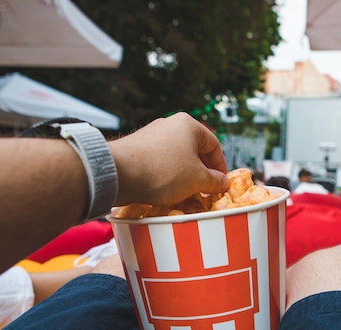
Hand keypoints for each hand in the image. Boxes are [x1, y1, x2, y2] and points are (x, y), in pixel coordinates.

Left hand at [110, 112, 229, 206]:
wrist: (118, 174)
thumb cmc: (163, 172)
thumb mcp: (198, 180)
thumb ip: (215, 181)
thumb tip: (222, 182)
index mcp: (188, 125)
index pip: (213, 145)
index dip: (221, 167)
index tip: (221, 184)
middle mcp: (169, 124)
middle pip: (194, 150)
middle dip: (202, 172)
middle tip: (205, 190)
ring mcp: (150, 135)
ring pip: (176, 157)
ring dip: (184, 175)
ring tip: (185, 193)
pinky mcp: (136, 148)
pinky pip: (159, 162)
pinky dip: (166, 175)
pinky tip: (164, 190)